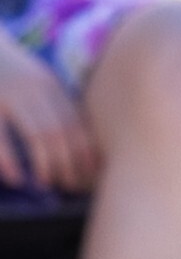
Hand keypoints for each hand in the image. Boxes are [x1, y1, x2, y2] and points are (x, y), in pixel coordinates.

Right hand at [0, 38, 97, 192]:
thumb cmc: (12, 72)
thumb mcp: (39, 83)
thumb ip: (58, 106)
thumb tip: (82, 146)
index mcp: (52, 87)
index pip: (78, 124)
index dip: (88, 152)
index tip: (93, 175)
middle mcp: (35, 90)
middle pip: (62, 132)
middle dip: (70, 162)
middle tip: (72, 185)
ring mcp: (10, 96)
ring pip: (38, 134)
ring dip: (46, 163)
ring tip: (49, 183)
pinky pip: (0, 136)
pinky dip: (9, 160)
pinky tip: (17, 179)